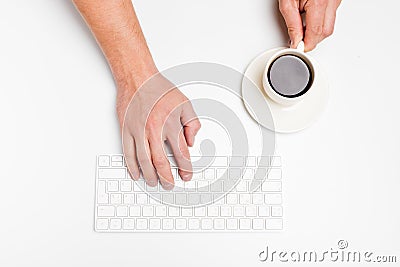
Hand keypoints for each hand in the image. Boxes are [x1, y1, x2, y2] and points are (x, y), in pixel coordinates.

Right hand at [117, 73, 200, 189]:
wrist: (137, 78)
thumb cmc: (160, 90)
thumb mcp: (185, 103)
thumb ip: (192, 124)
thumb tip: (191, 142)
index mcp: (170, 123)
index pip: (181, 152)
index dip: (185, 168)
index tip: (187, 175)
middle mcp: (154, 129)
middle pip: (161, 162)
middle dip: (167, 178)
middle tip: (170, 185)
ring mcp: (138, 131)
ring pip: (144, 161)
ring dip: (150, 176)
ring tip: (155, 183)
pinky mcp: (126, 130)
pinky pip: (128, 153)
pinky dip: (132, 166)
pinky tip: (137, 174)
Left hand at [279, 0, 340, 50]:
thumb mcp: (287, 1)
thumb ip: (292, 23)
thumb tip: (295, 40)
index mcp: (320, 1)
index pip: (316, 33)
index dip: (306, 44)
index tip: (297, 47)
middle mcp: (332, 1)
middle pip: (325, 32)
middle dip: (311, 39)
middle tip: (297, 39)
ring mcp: (336, 0)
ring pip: (329, 26)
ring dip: (316, 31)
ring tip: (302, 24)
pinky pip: (331, 17)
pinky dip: (320, 22)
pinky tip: (310, 18)